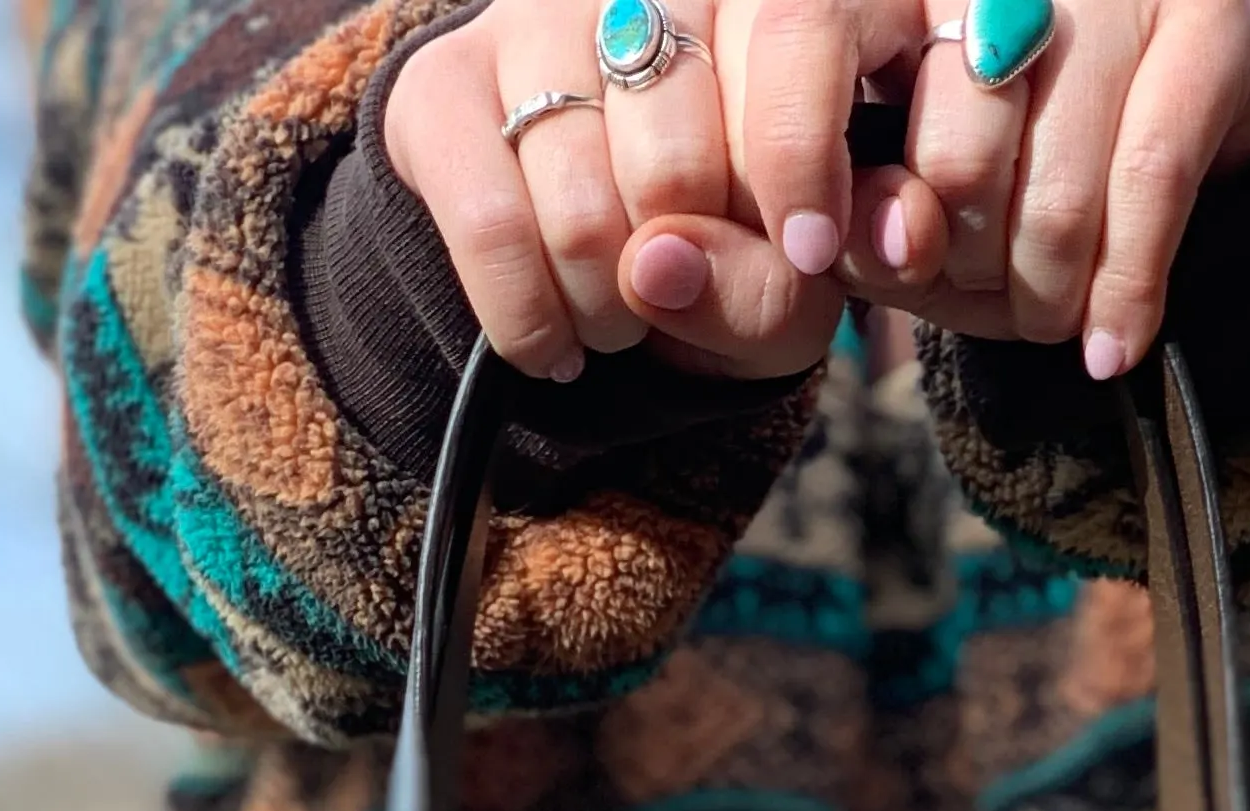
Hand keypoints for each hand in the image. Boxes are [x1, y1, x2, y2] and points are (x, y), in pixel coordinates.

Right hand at [383, 0, 943, 382]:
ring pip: (579, 211)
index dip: (800, 160)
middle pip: (675, 161)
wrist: (605, 240)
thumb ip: (772, 283)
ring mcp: (529, 18)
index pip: (794, 35)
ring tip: (622, 314)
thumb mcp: (790, 279)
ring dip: (607, 311)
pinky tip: (554, 340)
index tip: (806, 251)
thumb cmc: (727, 242)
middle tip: (685, 286)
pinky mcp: (443, 82)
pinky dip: (529, 318)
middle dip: (685, 269)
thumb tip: (661, 263)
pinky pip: (489, 227)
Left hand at [702, 0, 1249, 375]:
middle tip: (982, 282)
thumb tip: (869, 243)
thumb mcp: (903, 202)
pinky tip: (1106, 347)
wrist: (1170, 115)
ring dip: (1044, 296)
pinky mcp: (1207, 25)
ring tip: (1045, 310)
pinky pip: (1151, 184)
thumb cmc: (1007, 167)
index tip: (806, 251)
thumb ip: (856, 226)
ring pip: (1055, 191)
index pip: (812, 24)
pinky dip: (1123, 293)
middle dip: (966, 264)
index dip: (796, 149)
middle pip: (954, 152)